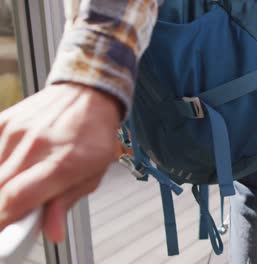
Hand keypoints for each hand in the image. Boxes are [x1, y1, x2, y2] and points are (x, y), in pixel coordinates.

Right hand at [0, 83, 119, 242]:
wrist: (88, 94)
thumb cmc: (94, 136)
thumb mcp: (92, 174)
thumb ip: (65, 203)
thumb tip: (51, 232)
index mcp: (65, 163)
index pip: (16, 199)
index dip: (2, 221)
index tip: (3, 234)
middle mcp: (36, 146)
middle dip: (0, 208)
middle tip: (10, 215)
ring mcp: (17, 132)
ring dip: (0, 186)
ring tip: (18, 186)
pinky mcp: (4, 122)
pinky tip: (10, 169)